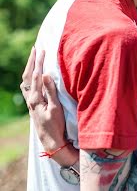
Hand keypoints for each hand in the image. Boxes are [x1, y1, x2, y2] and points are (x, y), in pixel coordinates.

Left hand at [20, 47, 77, 165]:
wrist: (52, 142)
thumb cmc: (56, 126)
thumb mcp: (56, 108)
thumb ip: (50, 90)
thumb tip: (45, 73)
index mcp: (35, 98)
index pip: (36, 75)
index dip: (39, 62)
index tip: (43, 50)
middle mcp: (30, 99)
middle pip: (28, 76)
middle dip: (32, 61)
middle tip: (35, 49)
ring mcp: (31, 103)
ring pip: (26, 81)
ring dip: (29, 69)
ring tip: (33, 58)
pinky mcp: (34, 106)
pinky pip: (28, 87)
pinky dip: (30, 78)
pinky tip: (34, 76)